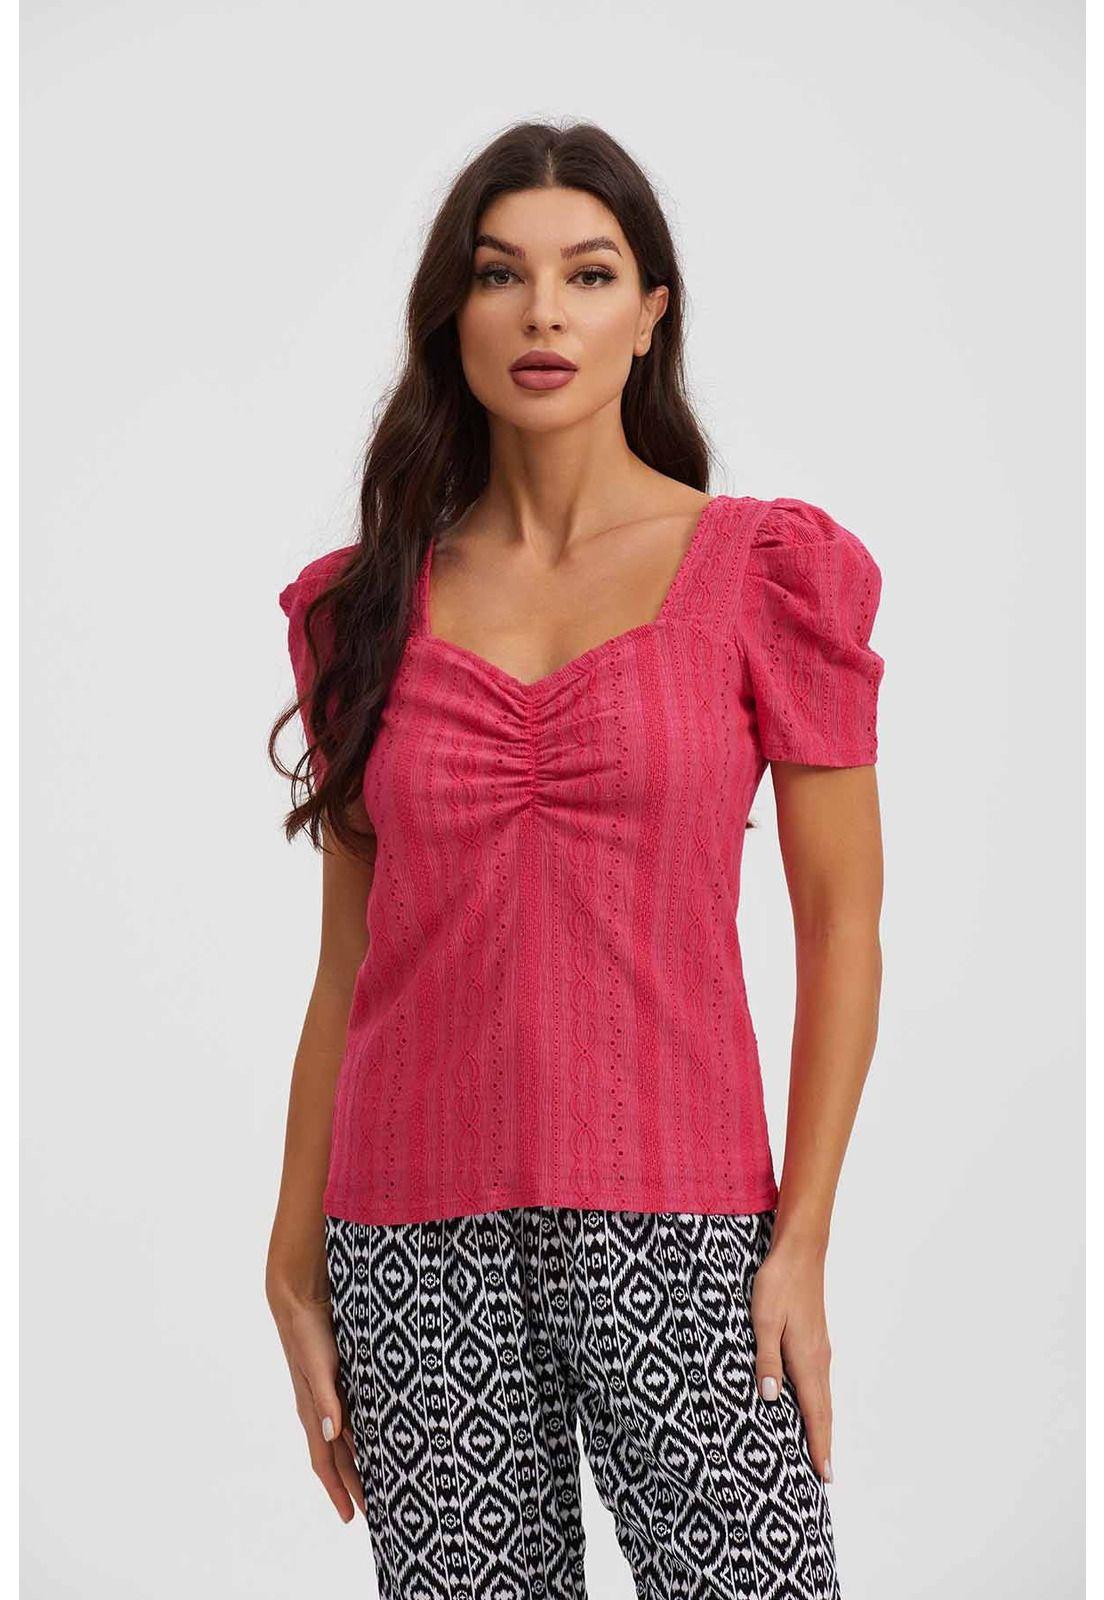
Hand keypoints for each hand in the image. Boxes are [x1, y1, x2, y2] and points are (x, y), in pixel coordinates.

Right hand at [267, 1282, 366, 1521]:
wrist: (303, 1299)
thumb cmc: (309, 1333)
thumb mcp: (319, 1366)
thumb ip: (326, 1399)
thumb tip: (331, 1435)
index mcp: (313, 1412)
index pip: (326, 1462)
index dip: (338, 1490)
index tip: (350, 1518)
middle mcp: (321, 1409)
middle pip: (339, 1457)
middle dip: (354, 1484)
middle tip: (375, 1510)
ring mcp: (330, 1395)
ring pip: (347, 1439)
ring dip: (360, 1462)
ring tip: (380, 1481)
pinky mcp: (340, 1379)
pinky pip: (354, 1415)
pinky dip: (365, 1433)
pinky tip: (380, 1434)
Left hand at [750, 1238, 832, 1482]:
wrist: (800, 1251)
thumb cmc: (778, 1283)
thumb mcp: (763, 1319)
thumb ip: (766, 1359)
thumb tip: (769, 1399)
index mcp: (806, 1359)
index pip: (815, 1413)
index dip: (819, 1445)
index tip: (825, 1476)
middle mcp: (819, 1359)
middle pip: (824, 1410)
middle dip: (824, 1443)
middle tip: (825, 1476)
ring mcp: (820, 1349)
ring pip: (824, 1396)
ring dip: (822, 1424)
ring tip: (818, 1448)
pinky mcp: (815, 1339)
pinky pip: (820, 1382)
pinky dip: (818, 1403)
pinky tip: (810, 1405)